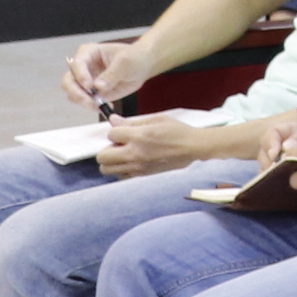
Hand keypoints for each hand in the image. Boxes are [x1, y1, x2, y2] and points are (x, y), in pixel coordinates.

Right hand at [62, 37, 146, 107]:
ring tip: (100, 105)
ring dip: (84, 102)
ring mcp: (86, 81)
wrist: (144, 65)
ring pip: (73, 94)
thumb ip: (112, 74)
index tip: (89, 86)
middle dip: (77, 93)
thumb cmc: (134, 56)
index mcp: (88, 53)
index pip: (76, 64)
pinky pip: (86, 102)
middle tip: (90, 101)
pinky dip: (93, 107)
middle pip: (68, 82)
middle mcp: (83, 67)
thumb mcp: (126, 62)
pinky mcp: (92, 93)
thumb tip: (98, 87)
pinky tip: (107, 106)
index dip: (80, 76)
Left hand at [93, 112, 232, 179]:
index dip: (116, 131)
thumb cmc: (179, 132)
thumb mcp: (157, 119)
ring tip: (123, 155)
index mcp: (140, 136)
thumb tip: (114, 120)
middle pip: (102, 156)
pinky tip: (132, 162)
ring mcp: (138, 167)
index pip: (111, 134)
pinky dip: (121, 170)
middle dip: (107, 148)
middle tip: (119, 145)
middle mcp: (136, 153)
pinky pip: (120, 176)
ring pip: (107, 169)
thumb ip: (133, 122)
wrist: (194, 148)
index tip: (124, 131)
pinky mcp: (142, 175)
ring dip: (111, 161)